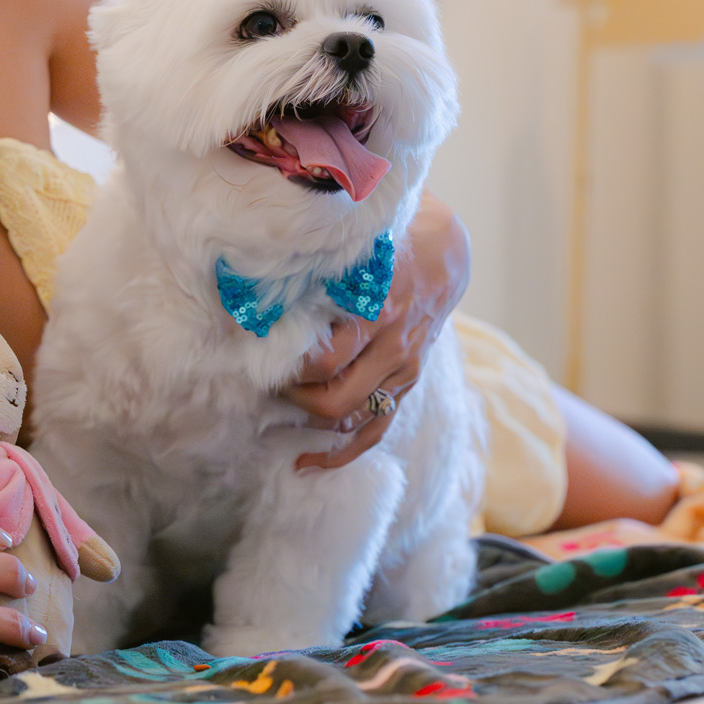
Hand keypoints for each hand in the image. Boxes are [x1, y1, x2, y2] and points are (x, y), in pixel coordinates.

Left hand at [280, 196, 471, 471]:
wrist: (446, 253)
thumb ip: (320, 258)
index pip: (325, 359)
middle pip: (336, 397)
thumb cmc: (390, 241)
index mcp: (378, 307)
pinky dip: (342, 453)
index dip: (286, 365)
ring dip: (309, 421)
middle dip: (293, 396)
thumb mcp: (358, 241)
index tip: (256, 354)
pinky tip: (307, 462)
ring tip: (273, 415)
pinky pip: (375, 430)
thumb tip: (261, 264)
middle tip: (264, 380)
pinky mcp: (406, 383)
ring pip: (354, 417)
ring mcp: (403, 369)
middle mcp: (392, 345)